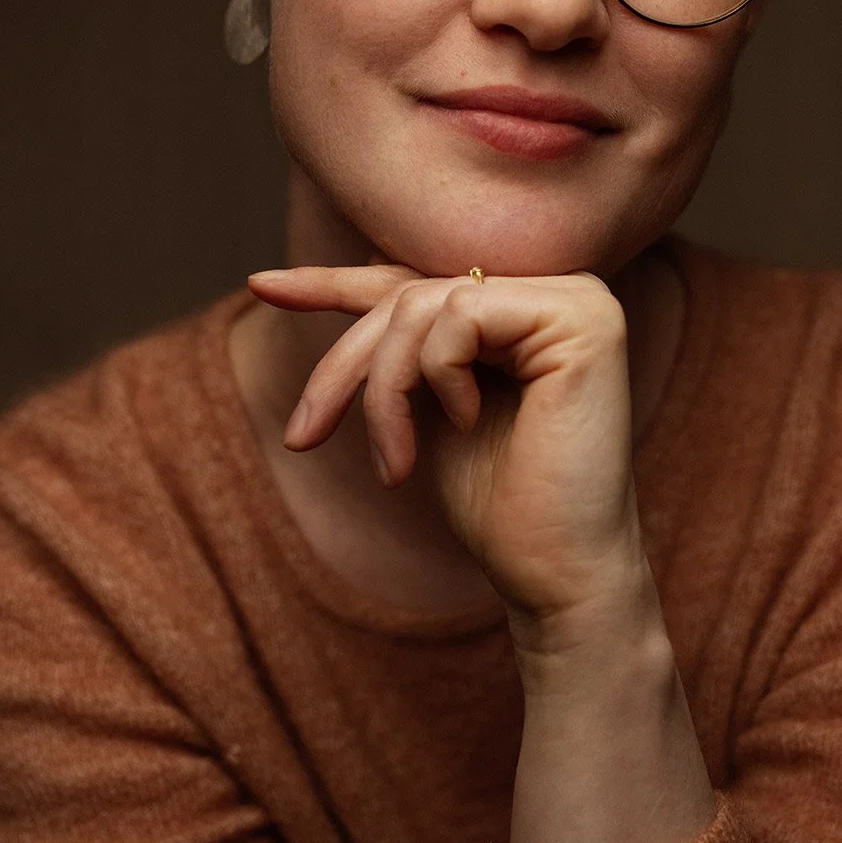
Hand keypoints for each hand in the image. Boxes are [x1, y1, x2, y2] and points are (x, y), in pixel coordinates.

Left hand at [247, 264, 651, 632]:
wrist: (554, 572)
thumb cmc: (498, 504)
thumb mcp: (427, 406)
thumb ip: (410, 343)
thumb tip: (360, 270)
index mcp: (527, 309)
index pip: (415, 284)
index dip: (331, 285)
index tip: (258, 287)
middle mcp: (561, 289)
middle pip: (409, 297)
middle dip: (345, 368)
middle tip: (302, 437)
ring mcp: (578, 296)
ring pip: (423, 304)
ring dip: (383, 389)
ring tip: (395, 463)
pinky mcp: (583, 316)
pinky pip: (459, 314)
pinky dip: (437, 377)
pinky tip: (468, 423)